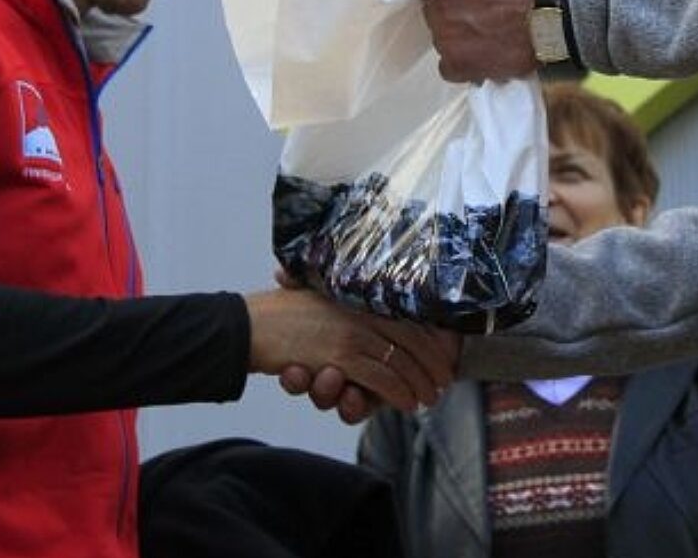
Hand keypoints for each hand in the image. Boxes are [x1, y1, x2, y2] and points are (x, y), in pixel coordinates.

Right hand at [245, 288, 459, 413]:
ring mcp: (353, 333)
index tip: (446, 351)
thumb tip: (373, 313)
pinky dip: (399, 393)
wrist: (251, 326)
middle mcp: (361, 311)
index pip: (408, 315)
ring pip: (401, 363)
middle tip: (445, 381)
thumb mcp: (322, 300)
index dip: (430, 337)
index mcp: (360, 295)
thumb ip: (346, 307)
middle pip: (412, 340)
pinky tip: (409, 402)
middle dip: (432, 364)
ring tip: (428, 396)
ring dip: (419, 384)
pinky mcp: (342, 358)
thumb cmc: (283, 315)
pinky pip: (382, 379)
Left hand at [423, 0, 550, 82]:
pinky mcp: (460, 66)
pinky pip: (451, 69)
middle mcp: (437, 9)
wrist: (554, 14)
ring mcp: (445, 40)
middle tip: (485, 13)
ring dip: (464, 39)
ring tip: (493, 35)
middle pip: (439, 15)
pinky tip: (487, 55)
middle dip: (458, 13)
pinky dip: (467, 65)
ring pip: (446, 41)